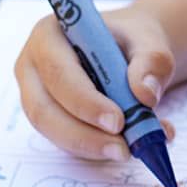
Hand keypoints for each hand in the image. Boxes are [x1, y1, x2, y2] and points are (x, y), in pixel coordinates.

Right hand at [14, 5, 176, 160]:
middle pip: (44, 109)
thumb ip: (152, 61)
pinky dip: (96, 150)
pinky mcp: (49, 120)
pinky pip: (65, 142)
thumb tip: (145, 94)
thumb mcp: (150, 40)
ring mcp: (36, 95)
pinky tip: (124, 147)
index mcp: (49, 35)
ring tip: (128, 150)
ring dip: (91, 147)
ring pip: (52, 132)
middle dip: (84, 135)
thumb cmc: (132, 40)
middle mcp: (34, 66)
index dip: (84, 101)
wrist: (132, 51)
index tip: (118, 121)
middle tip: (123, 149)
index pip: (58, 72)